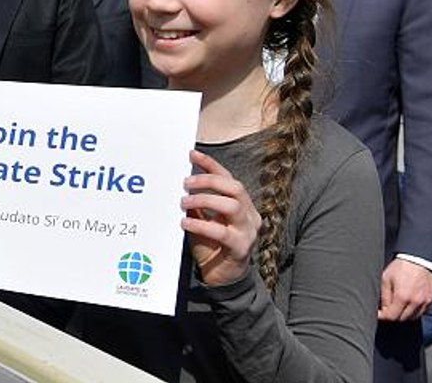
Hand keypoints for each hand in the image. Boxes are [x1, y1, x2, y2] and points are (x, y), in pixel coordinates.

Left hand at [180, 149, 260, 286]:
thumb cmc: (211, 244)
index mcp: (242, 204)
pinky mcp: (241, 248)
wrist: (222, 277)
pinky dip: (201, 224)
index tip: (192, 154)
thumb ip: (197, 203)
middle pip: (234, 188)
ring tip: (184, 202)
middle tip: (185, 183)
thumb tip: (181, 183)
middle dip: (208, 181)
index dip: (211, 165)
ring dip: (205, 200)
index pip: (228, 178)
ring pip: (232, 206)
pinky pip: (222, 232)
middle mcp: (249, 215)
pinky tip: (185, 222)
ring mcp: (248, 231)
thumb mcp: (203, 219)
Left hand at [378, 258, 431, 321]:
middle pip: (402, 319)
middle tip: (388, 309)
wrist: (420, 258)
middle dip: (393, 316)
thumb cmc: (402, 266)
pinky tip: (410, 303)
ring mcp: (426, 302)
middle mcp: (416, 302)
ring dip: (405, 314)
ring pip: (413, 317)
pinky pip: (423, 311)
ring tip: (399, 306)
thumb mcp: (386, 279)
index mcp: (402, 297)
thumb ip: (384, 296)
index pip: (391, 316)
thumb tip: (382, 308)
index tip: (379, 314)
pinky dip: (416, 311)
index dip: (382, 316)